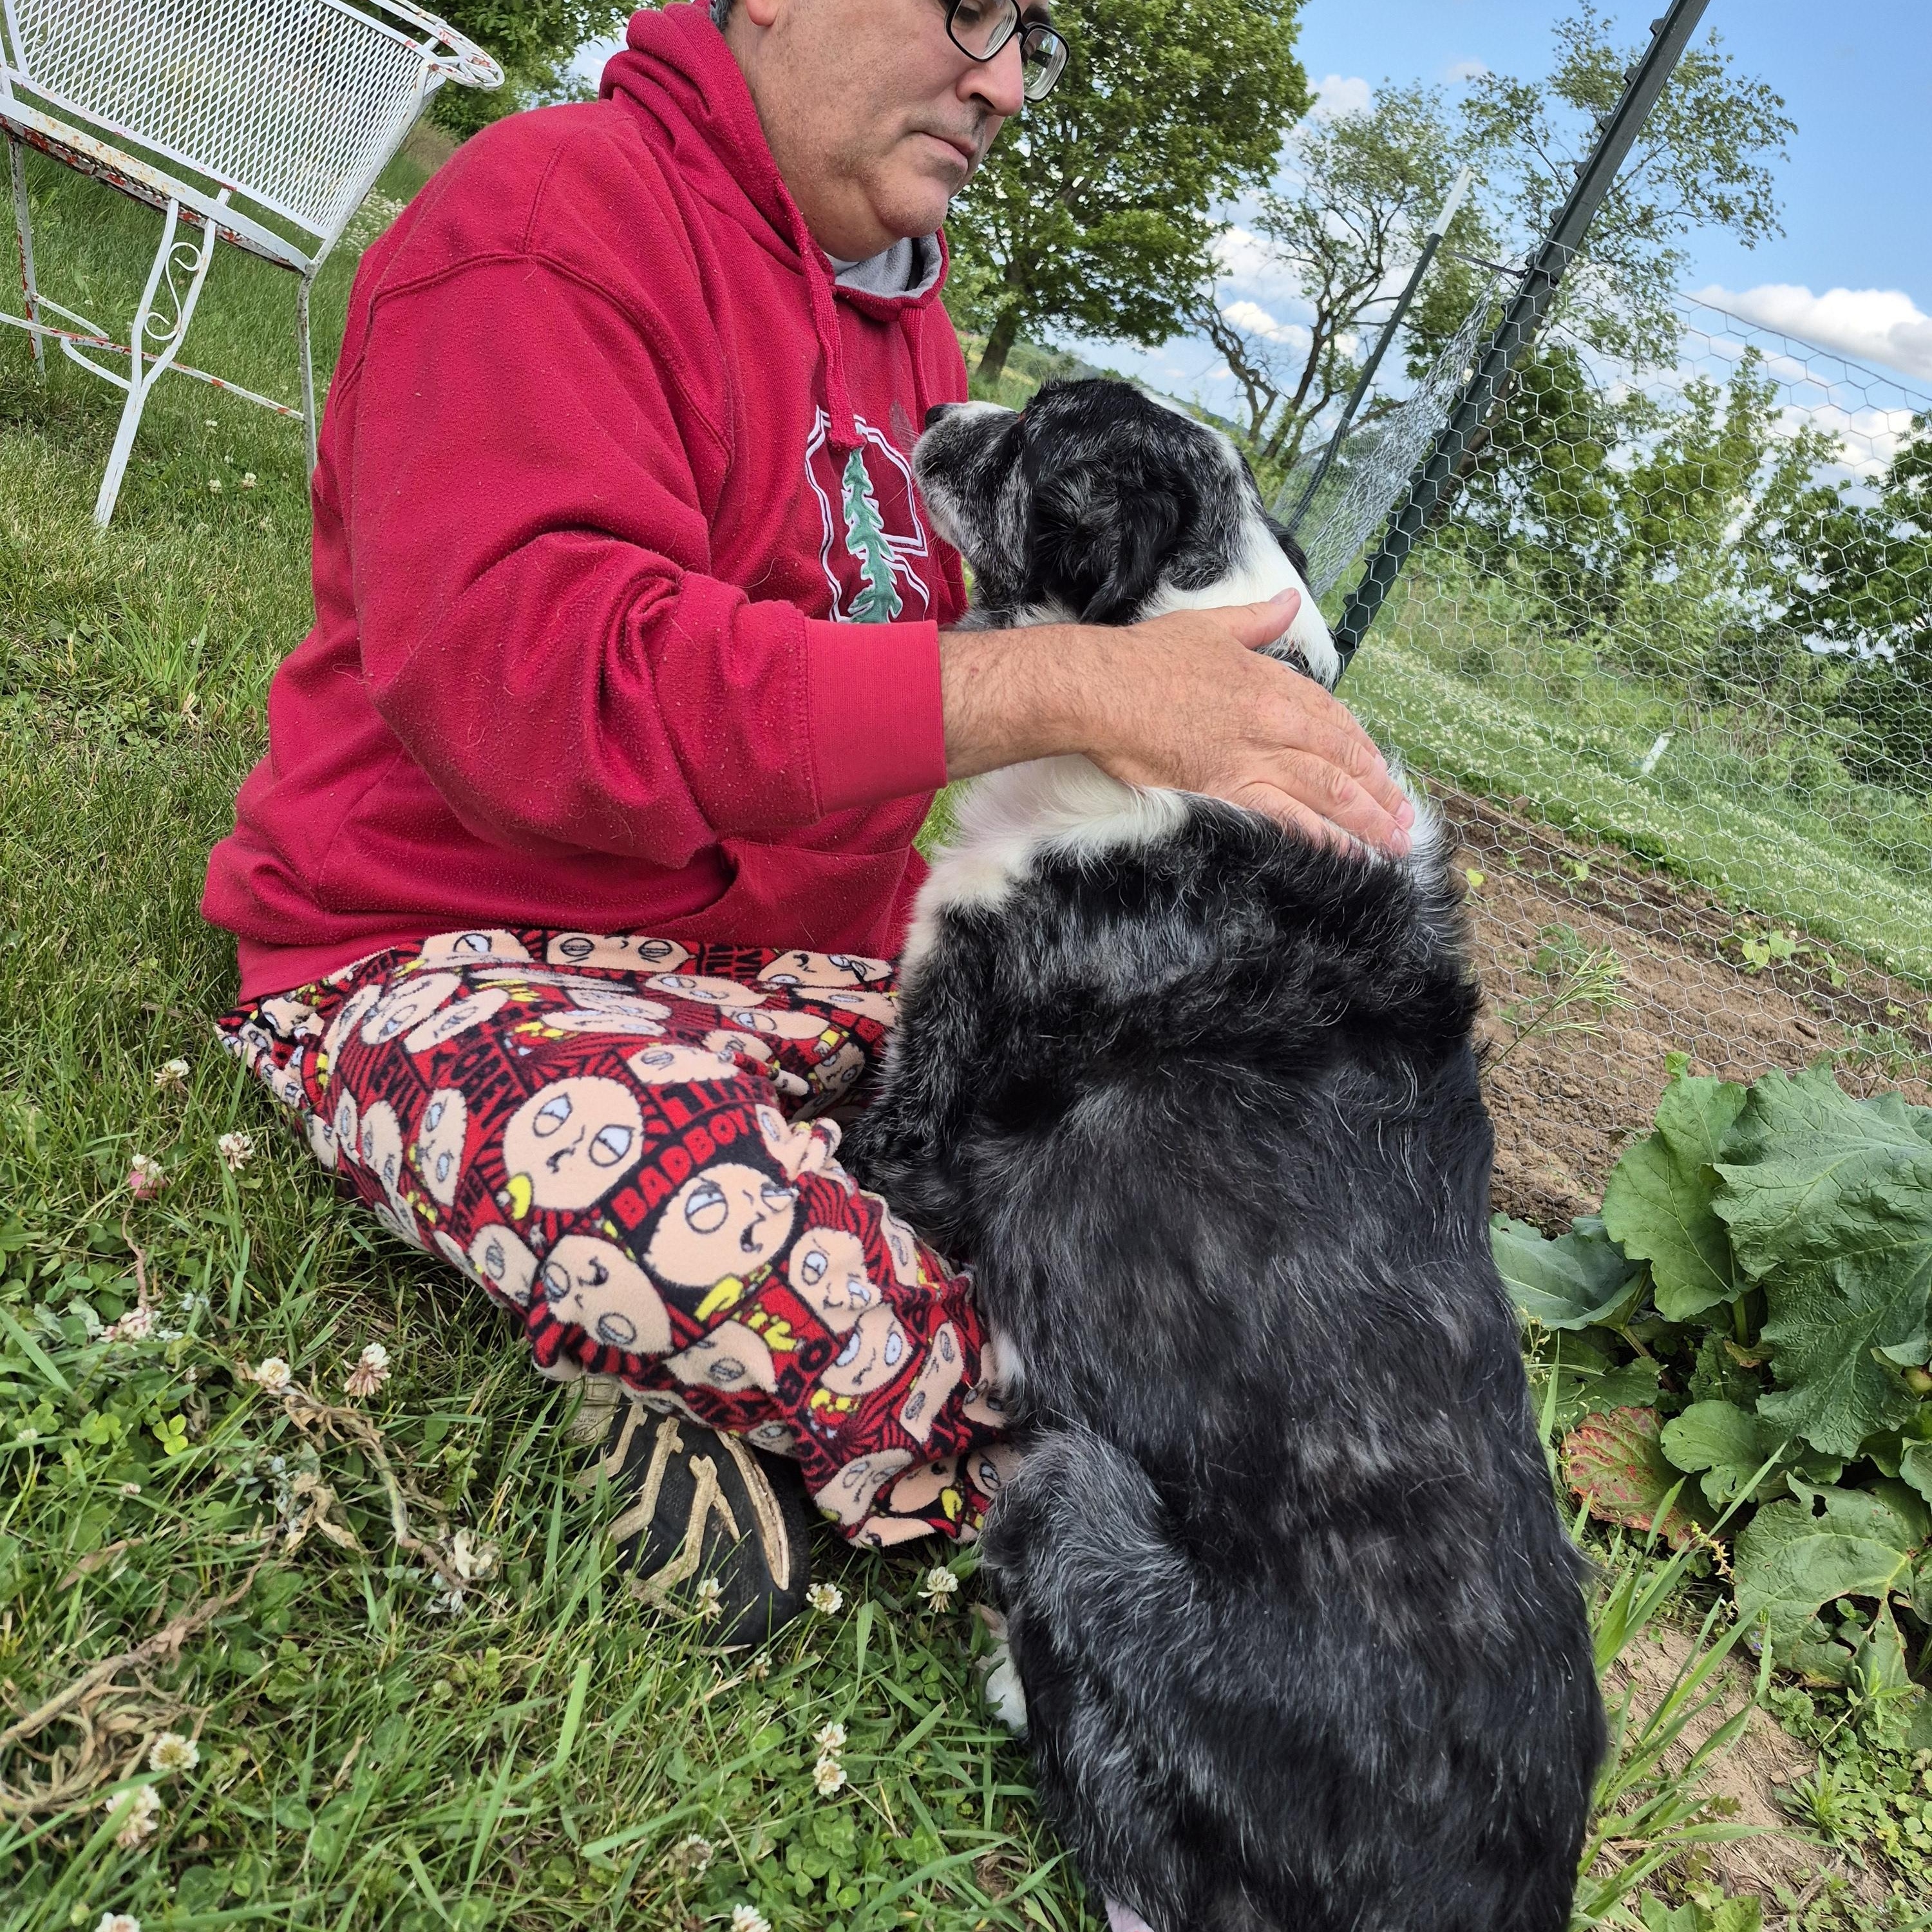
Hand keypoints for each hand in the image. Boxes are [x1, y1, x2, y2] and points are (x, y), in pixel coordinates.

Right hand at [938, 590, 1414, 854]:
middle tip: (1406, 820)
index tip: (1383, 771)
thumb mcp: (1208, 625)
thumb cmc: (1144, 657)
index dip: (1364, 749)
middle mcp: (1273, 719)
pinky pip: (1285, 815)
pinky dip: (1319, 835)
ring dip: (1365, 819)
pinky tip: (1345, 853)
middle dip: (1380, 792)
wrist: (1099, 688)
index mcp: (1272, 681)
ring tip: (1393, 843)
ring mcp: (1252, 754)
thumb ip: (1257, 620)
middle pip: (1342, 759)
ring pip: (1326, 790)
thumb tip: (1289, 600)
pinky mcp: (1226, 785)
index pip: (1334, 719)